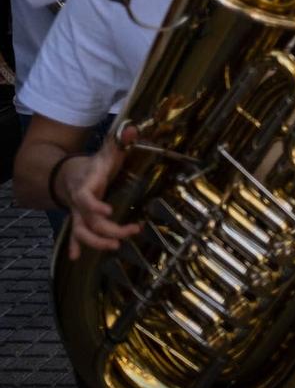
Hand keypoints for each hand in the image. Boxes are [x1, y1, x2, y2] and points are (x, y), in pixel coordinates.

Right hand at [60, 129, 141, 258]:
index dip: (95, 206)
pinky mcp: (79, 220)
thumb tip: (133, 128)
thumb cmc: (93, 165)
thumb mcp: (106, 152)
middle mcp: (78, 204)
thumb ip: (119, 142)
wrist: (68, 173)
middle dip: (108, 230)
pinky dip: (74, 246)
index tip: (109, 211)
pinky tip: (75, 258)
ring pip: (81, 232)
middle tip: (131, 231)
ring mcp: (77, 214)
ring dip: (96, 242)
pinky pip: (75, 235)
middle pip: (88, 222)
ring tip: (115, 246)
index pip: (86, 199)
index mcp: (85, 187)